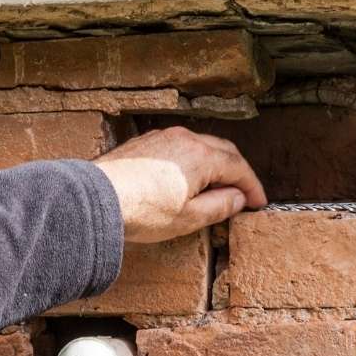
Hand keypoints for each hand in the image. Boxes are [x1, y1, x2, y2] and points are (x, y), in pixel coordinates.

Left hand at [94, 127, 267, 243]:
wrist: (97, 198)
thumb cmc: (142, 211)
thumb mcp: (190, 218)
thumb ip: (220, 206)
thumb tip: (238, 198)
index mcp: (202, 157)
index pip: (239, 168)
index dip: (253, 187)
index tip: (259, 202)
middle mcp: (186, 139)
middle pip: (223, 151)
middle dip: (237, 172)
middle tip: (243, 194)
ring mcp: (164, 137)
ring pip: (201, 146)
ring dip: (215, 165)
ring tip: (217, 188)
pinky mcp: (146, 142)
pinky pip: (181, 147)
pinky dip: (194, 161)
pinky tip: (189, 179)